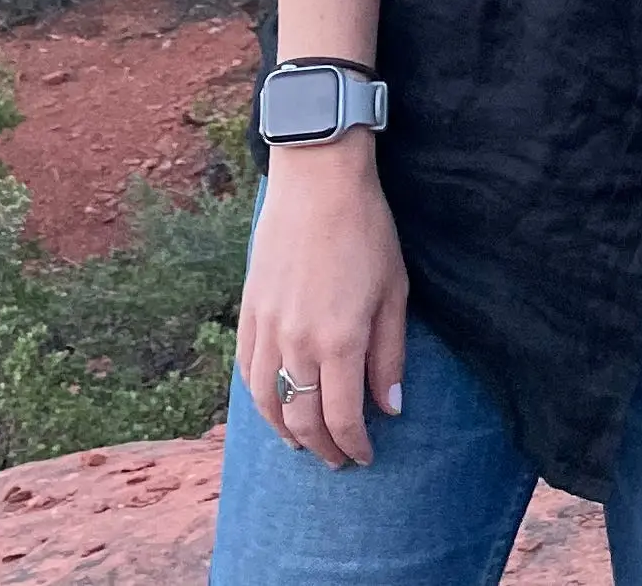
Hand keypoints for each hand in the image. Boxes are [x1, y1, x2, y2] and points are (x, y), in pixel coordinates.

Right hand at [232, 135, 407, 467]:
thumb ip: (389, 354)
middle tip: (337, 459)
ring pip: (267, 402)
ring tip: (303, 442)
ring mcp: (267, 327)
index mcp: (340, 340)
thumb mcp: (395, 292)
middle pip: (301, 418)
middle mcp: (297, 341)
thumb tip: (389, 407)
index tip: (365, 457)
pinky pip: (247, 371)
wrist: (318, 181)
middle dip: (321, 447)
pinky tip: (273, 404)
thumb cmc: (367, 231)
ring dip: (286, 431)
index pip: (341, 417)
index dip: (353, 445)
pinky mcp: (249, 310)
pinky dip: (259, 399)